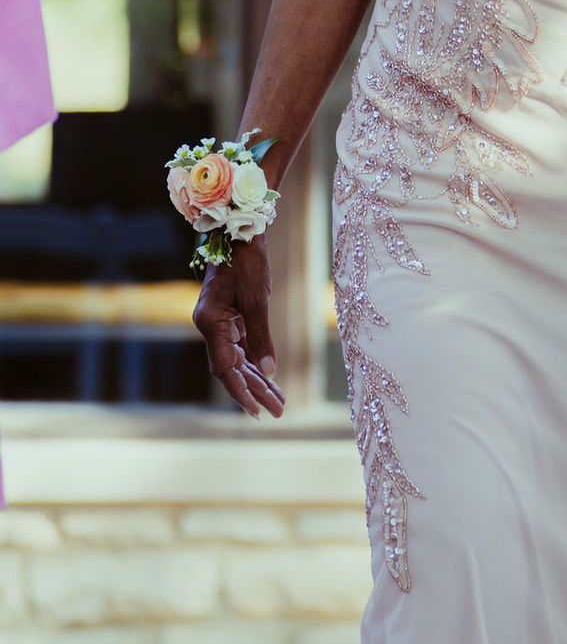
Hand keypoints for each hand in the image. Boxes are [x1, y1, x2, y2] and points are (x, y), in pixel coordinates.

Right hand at [191, 237, 284, 418]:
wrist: (239, 232)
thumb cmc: (247, 260)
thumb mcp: (258, 298)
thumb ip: (262, 336)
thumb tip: (270, 371)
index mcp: (211, 323)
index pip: (225, 368)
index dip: (241, 391)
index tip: (256, 411)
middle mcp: (211, 327)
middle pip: (232, 369)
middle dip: (255, 391)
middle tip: (278, 411)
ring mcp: (219, 324)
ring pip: (238, 361)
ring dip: (258, 381)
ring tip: (279, 402)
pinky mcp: (229, 319)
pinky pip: (242, 348)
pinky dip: (256, 363)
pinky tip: (269, 379)